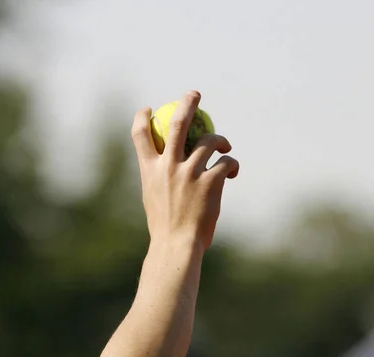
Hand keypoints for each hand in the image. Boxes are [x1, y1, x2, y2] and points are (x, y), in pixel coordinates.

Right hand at [131, 91, 238, 249]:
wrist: (176, 246)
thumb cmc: (165, 226)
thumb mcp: (152, 198)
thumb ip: (158, 178)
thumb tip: (165, 167)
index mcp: (150, 169)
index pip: (141, 135)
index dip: (142, 117)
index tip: (148, 109)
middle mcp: (169, 166)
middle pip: (179, 123)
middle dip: (187, 102)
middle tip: (194, 93)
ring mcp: (190, 173)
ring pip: (210, 140)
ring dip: (220, 140)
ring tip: (224, 148)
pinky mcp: (211, 182)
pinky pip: (227, 163)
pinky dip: (232, 164)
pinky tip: (232, 173)